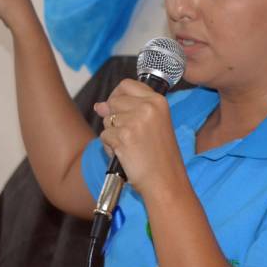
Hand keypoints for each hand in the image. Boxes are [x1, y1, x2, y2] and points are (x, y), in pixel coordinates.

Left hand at [94, 79, 185, 197]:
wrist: (166, 182)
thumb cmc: (160, 157)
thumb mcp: (151, 126)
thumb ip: (127, 110)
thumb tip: (99, 105)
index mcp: (158, 101)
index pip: (127, 85)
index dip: (117, 96)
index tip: (116, 107)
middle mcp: (148, 107)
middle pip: (113, 101)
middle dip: (114, 118)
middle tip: (129, 136)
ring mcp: (135, 121)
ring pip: (107, 119)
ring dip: (112, 135)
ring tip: (130, 147)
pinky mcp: (124, 136)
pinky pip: (104, 136)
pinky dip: (110, 148)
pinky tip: (125, 155)